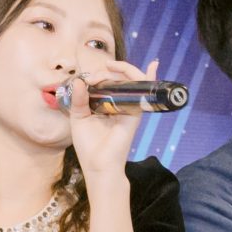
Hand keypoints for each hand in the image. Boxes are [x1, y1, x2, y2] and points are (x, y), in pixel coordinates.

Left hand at [66, 56, 156, 183]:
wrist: (98, 165)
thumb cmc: (88, 146)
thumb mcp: (78, 118)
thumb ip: (79, 99)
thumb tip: (80, 80)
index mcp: (104, 104)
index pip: (106, 82)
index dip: (98, 75)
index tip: (86, 80)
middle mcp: (118, 104)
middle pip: (119, 78)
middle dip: (106, 72)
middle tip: (94, 77)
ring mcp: (128, 107)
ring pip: (131, 80)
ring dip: (121, 69)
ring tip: (109, 67)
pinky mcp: (135, 112)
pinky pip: (142, 91)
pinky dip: (147, 77)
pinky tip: (153, 66)